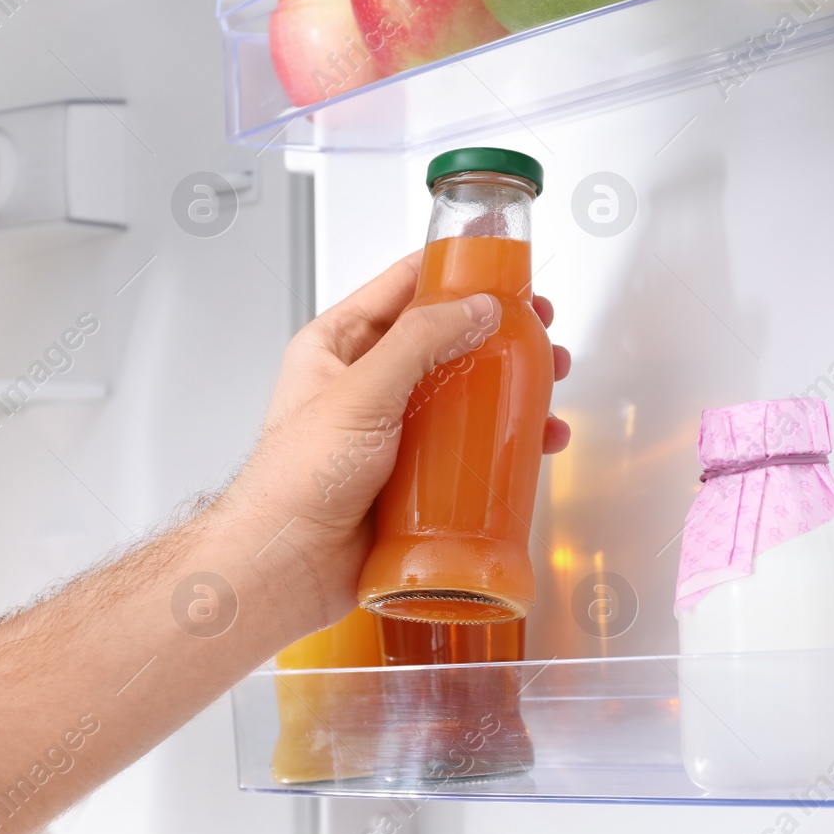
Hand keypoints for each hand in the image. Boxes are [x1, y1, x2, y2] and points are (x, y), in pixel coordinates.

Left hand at [216, 250, 570, 634]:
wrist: (287, 567)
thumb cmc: (295, 480)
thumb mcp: (362, 392)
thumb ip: (419, 342)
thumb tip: (475, 306)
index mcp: (336, 348)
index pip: (401, 288)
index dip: (453, 272)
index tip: (500, 266)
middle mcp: (364, 384)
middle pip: (442, 340)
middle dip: (495, 332)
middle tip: (537, 330)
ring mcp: (390, 431)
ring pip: (460, 394)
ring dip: (507, 386)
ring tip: (546, 382)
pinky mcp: (412, 477)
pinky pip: (465, 447)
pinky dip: (501, 440)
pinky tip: (531, 442)